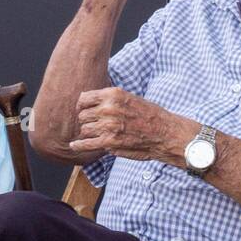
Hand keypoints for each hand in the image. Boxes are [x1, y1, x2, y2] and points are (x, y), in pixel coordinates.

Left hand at [69, 87, 189, 163]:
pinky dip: (79, 145)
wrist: (166, 133)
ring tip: (95, 135)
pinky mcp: (110, 142)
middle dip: (86, 121)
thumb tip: (91, 104)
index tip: (84, 111)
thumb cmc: (151, 116)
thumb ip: (111, 100)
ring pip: (85, 129)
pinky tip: (74, 145)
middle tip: (93, 125)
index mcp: (113, 94)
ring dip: (88, 133)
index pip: (84, 98)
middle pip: (82, 115)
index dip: (82, 106)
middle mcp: (109, 108)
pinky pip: (87, 143)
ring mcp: (108, 126)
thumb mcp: (130, 98)